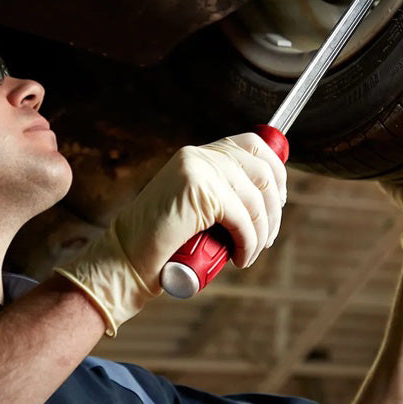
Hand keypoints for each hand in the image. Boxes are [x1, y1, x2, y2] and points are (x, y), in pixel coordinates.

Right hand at [55, 132, 286, 334]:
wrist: (124, 260)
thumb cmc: (161, 242)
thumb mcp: (196, 208)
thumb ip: (220, 193)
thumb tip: (267, 198)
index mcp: (197, 154)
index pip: (252, 144)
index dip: (275, 169)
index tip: (278, 200)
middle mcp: (198, 155)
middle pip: (262, 169)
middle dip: (274, 208)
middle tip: (268, 237)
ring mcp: (198, 170)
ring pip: (255, 196)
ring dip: (262, 232)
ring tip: (250, 253)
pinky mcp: (199, 191)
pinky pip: (243, 217)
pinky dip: (249, 242)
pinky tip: (240, 258)